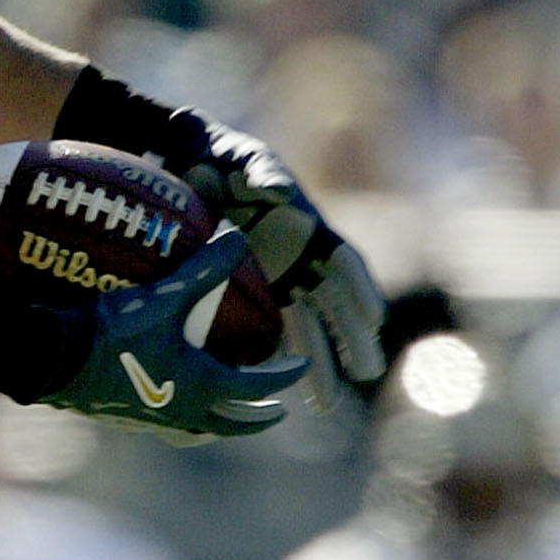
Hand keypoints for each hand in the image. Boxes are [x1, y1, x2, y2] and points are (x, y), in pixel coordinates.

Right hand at [43, 231, 311, 440]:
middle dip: (258, 419)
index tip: (302, 365)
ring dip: (218, 423)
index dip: (286, 374)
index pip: (258, 385)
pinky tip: (167, 405)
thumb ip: (205, 268)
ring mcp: (151, 421)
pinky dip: (178, 419)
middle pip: (234, 424)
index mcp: (202, 384)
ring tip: (221, 414)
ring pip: (197, 430)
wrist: (56, 360)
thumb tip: (239, 236)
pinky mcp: (122, 419)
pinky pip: (162, 426)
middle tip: (276, 412)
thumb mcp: (166, 295)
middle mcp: (183, 410)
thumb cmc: (117, 330)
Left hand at [167, 117, 385, 403]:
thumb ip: (260, 170)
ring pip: (308, 326)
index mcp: (309, 226)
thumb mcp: (239, 156)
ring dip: (319, 362)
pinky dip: (278, 357)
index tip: (373, 320)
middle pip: (334, 304)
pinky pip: (272, 329)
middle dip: (351, 339)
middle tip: (365, 373)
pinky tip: (279, 389)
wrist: (187, 166)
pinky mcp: (254, 291)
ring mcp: (280, 277)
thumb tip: (278, 189)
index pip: (343, 262)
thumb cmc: (220, 157)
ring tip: (323, 403)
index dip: (360, 290)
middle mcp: (302, 257)